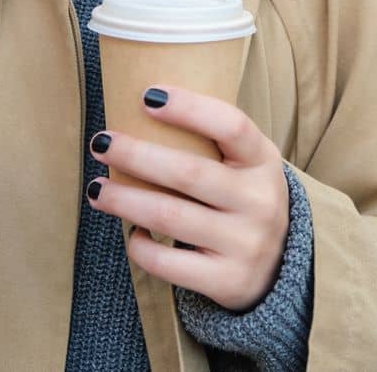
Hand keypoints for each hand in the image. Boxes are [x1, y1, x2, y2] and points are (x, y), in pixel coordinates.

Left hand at [85, 85, 288, 311]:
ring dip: (123, 199)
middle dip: (135, 155)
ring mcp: (245, 244)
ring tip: (96, 189)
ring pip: (169, 216)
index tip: (148, 96)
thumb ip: (212, 141)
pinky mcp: (226, 280)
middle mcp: (260, 202)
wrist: (279, 266)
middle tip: (101, 143)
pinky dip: (139, 246)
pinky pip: (167, 262)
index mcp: (264, 161)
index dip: (189, 108)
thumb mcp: (247, 165)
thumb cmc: (244, 199)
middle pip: (188, 172)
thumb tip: (143, 106)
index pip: (232, 125)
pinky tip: (131, 232)